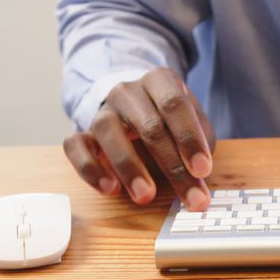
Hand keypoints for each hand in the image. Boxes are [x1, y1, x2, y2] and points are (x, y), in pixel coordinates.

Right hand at [62, 68, 216, 211]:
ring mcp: (102, 110)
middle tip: (191, 199)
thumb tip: (200, 176)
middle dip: (172, 166)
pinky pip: (75, 146)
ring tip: (146, 196)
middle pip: (149, 125)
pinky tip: (110, 189)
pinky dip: (90, 169)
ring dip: (128, 167)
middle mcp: (128, 91)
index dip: (189, 138)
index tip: (203, 170)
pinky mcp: (81, 132)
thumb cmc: (170, 121)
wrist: (132, 110)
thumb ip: (200, 145)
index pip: (174, 104)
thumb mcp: (194, 125)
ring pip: (108, 130)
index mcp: (160, 80)